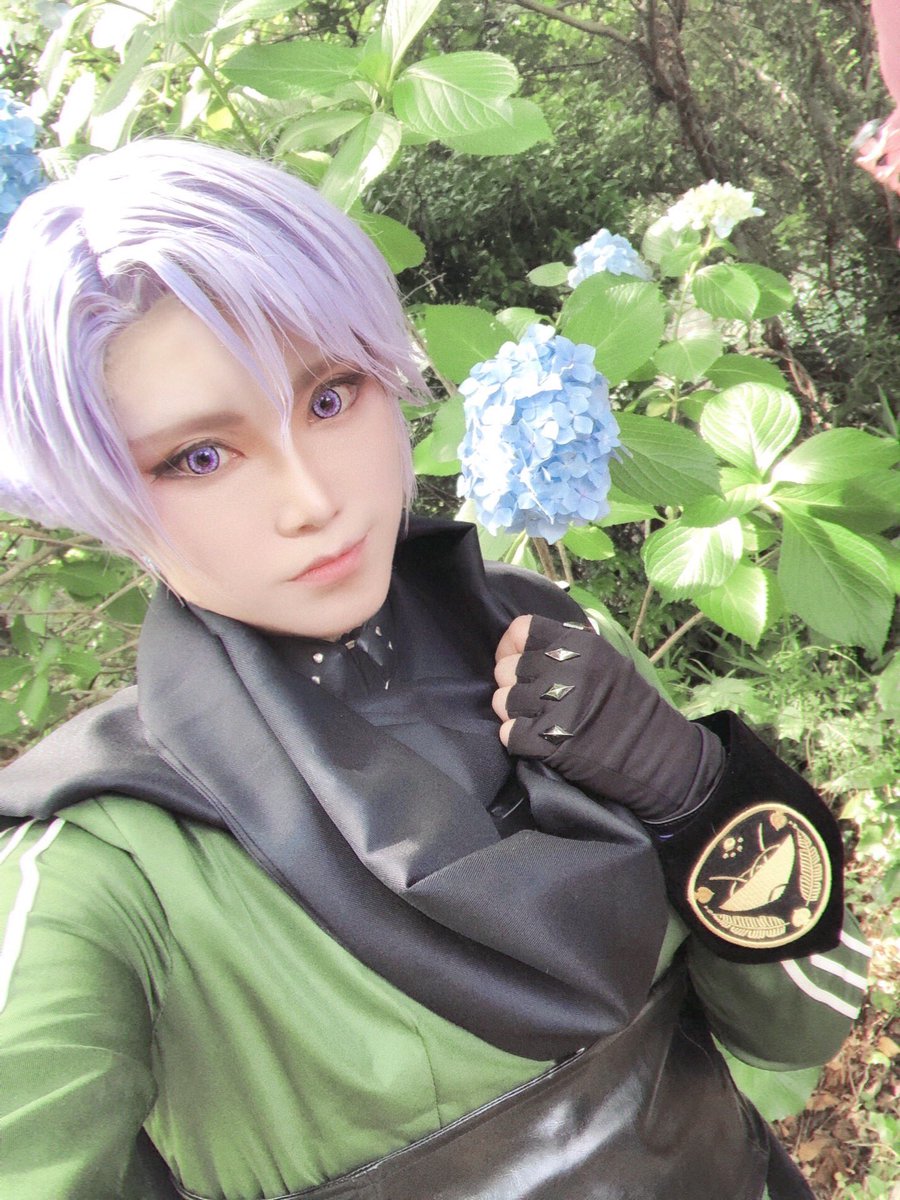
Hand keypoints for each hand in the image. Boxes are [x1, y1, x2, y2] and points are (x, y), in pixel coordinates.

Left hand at [493, 614, 723, 822]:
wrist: (658, 755)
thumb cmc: (631, 707)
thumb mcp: (607, 660)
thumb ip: (567, 649)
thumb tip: (520, 642)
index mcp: (580, 646)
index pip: (520, 630)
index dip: (511, 646)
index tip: (515, 659)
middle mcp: (566, 670)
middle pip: (506, 668)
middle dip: (514, 685)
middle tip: (535, 699)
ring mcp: (556, 706)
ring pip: (502, 701)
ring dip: (515, 713)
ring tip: (538, 720)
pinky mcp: (549, 742)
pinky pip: (509, 733)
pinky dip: (518, 739)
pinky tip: (539, 741)